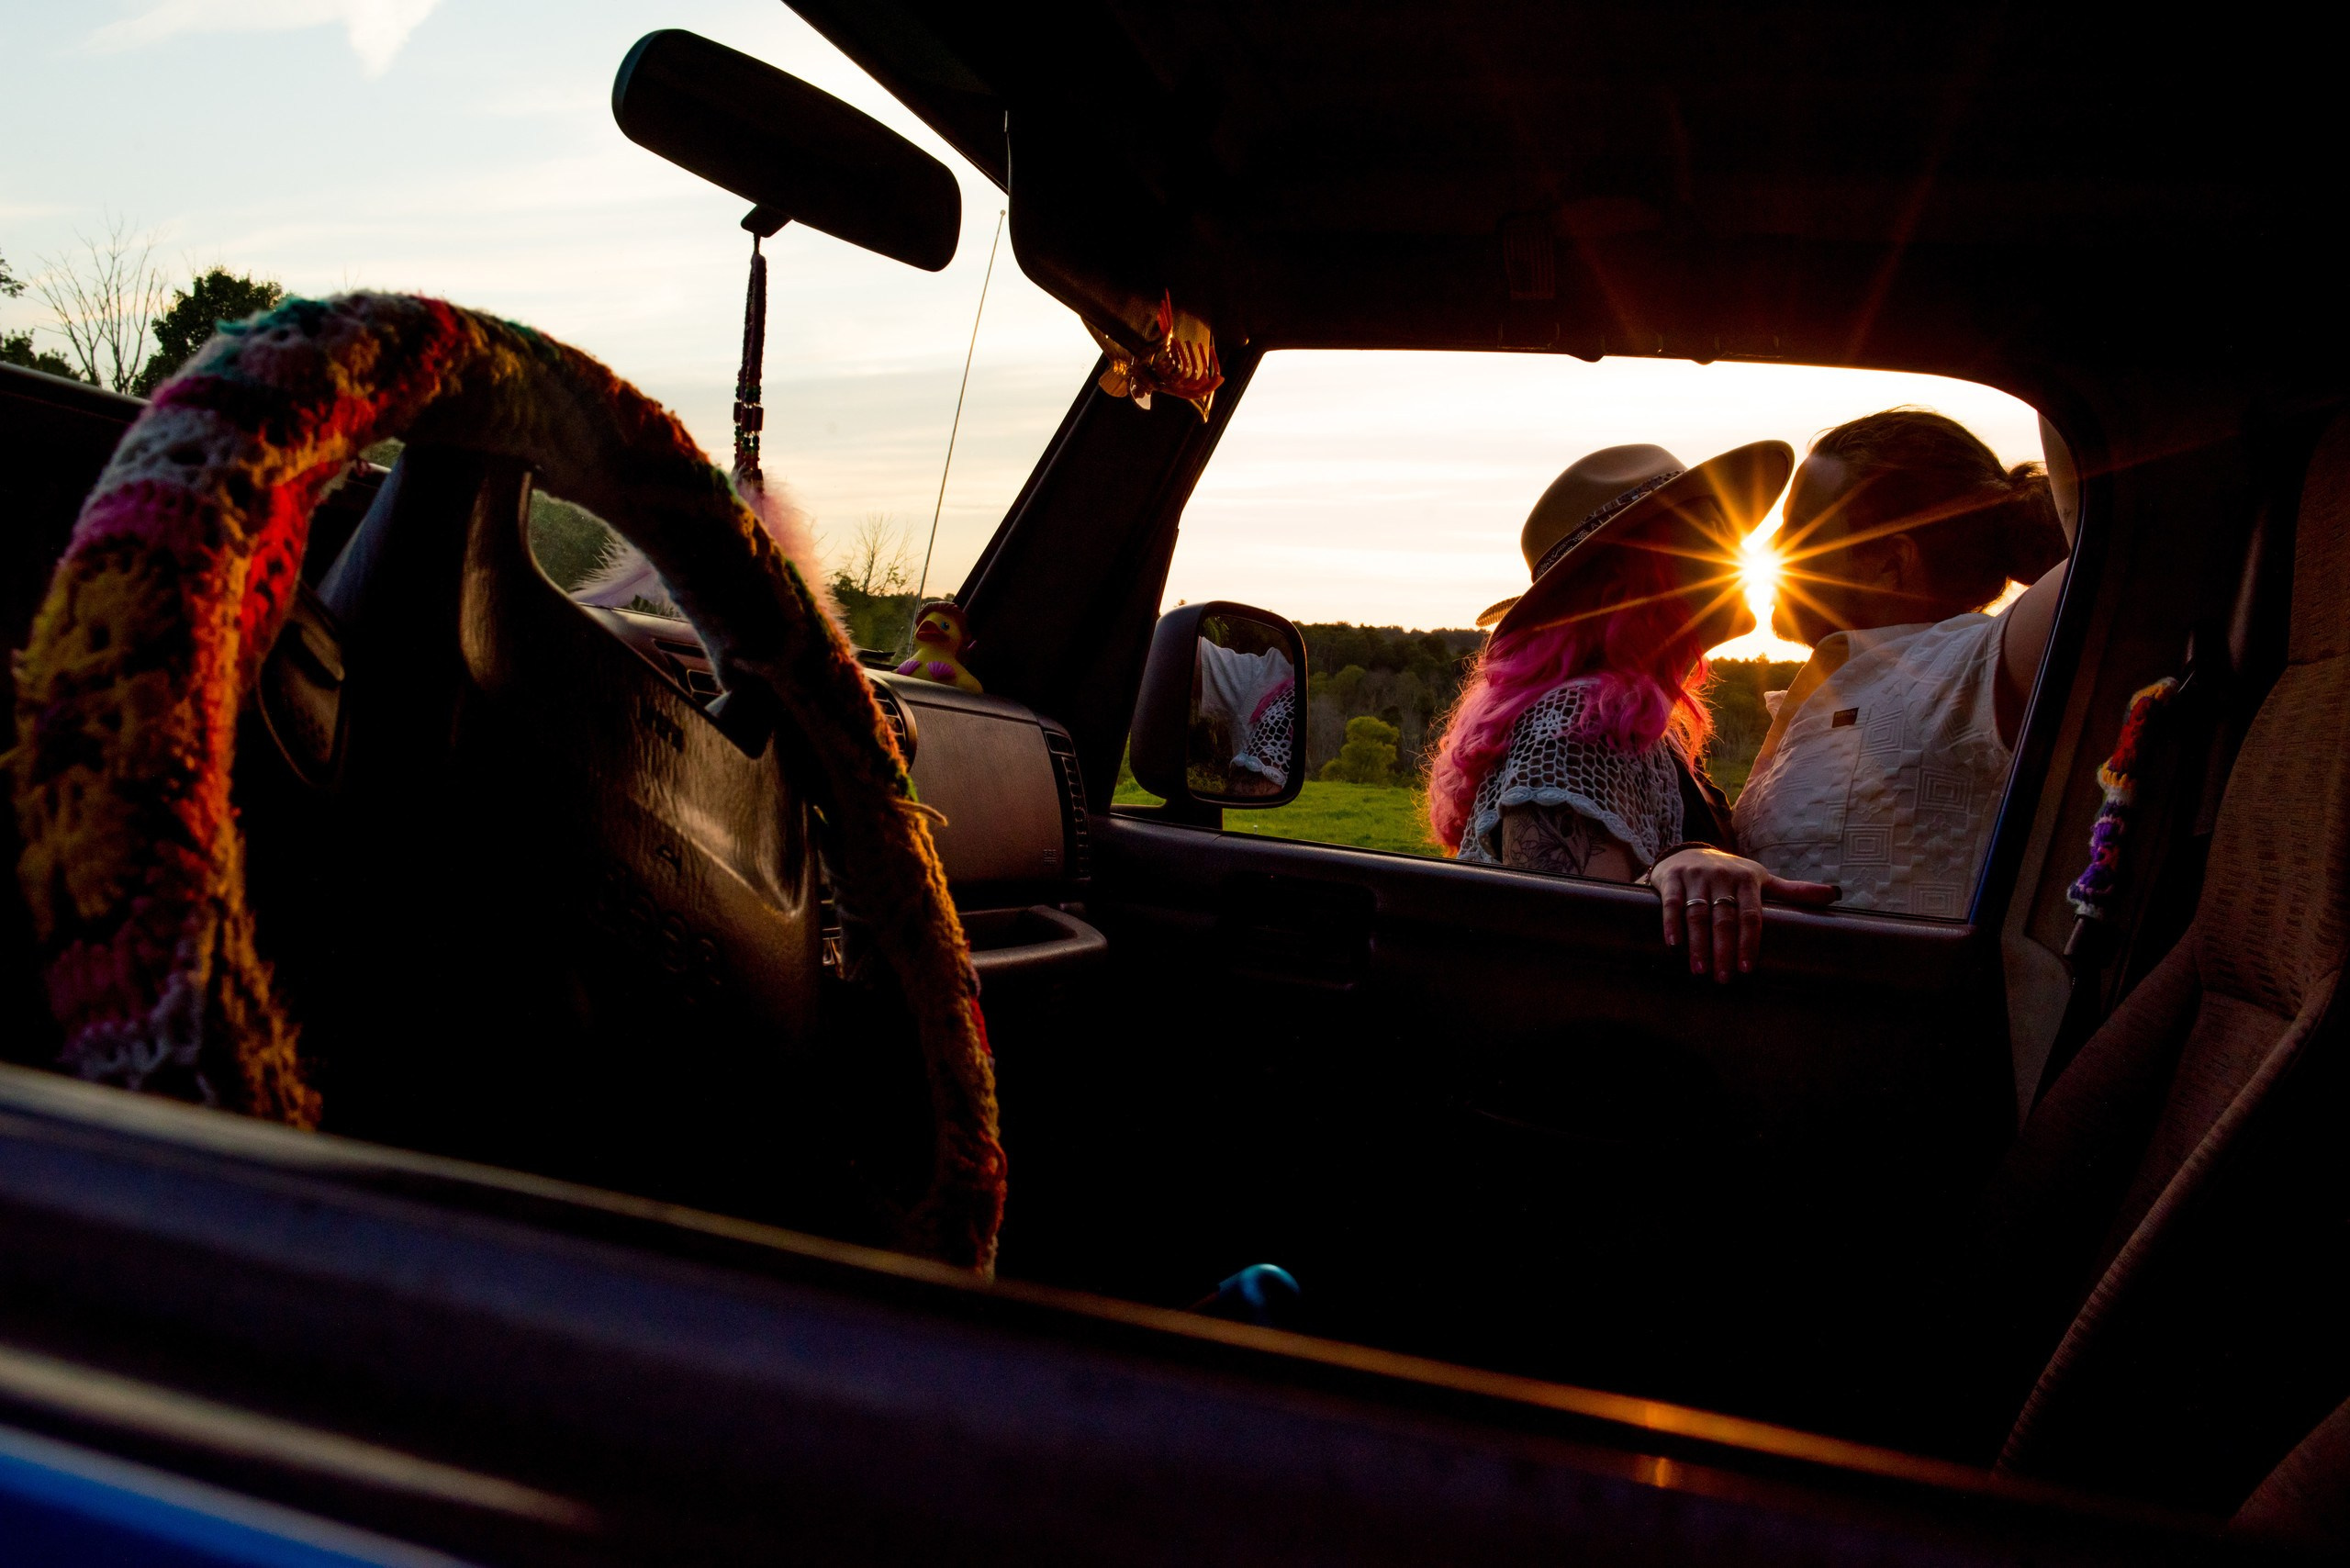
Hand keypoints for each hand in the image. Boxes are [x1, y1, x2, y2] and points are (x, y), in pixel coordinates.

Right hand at [1648, 847, 1839, 982]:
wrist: (1689, 852)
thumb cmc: (1731, 874)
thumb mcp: (1762, 880)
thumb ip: (1793, 892)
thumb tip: (1834, 894)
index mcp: (1747, 879)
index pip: (1751, 915)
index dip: (1749, 942)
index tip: (1747, 968)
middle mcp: (1721, 876)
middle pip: (1724, 918)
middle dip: (1724, 949)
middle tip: (1724, 978)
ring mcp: (1696, 876)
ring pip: (1697, 913)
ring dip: (1698, 944)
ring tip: (1700, 970)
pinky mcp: (1672, 877)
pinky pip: (1672, 902)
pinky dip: (1671, 923)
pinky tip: (1674, 945)